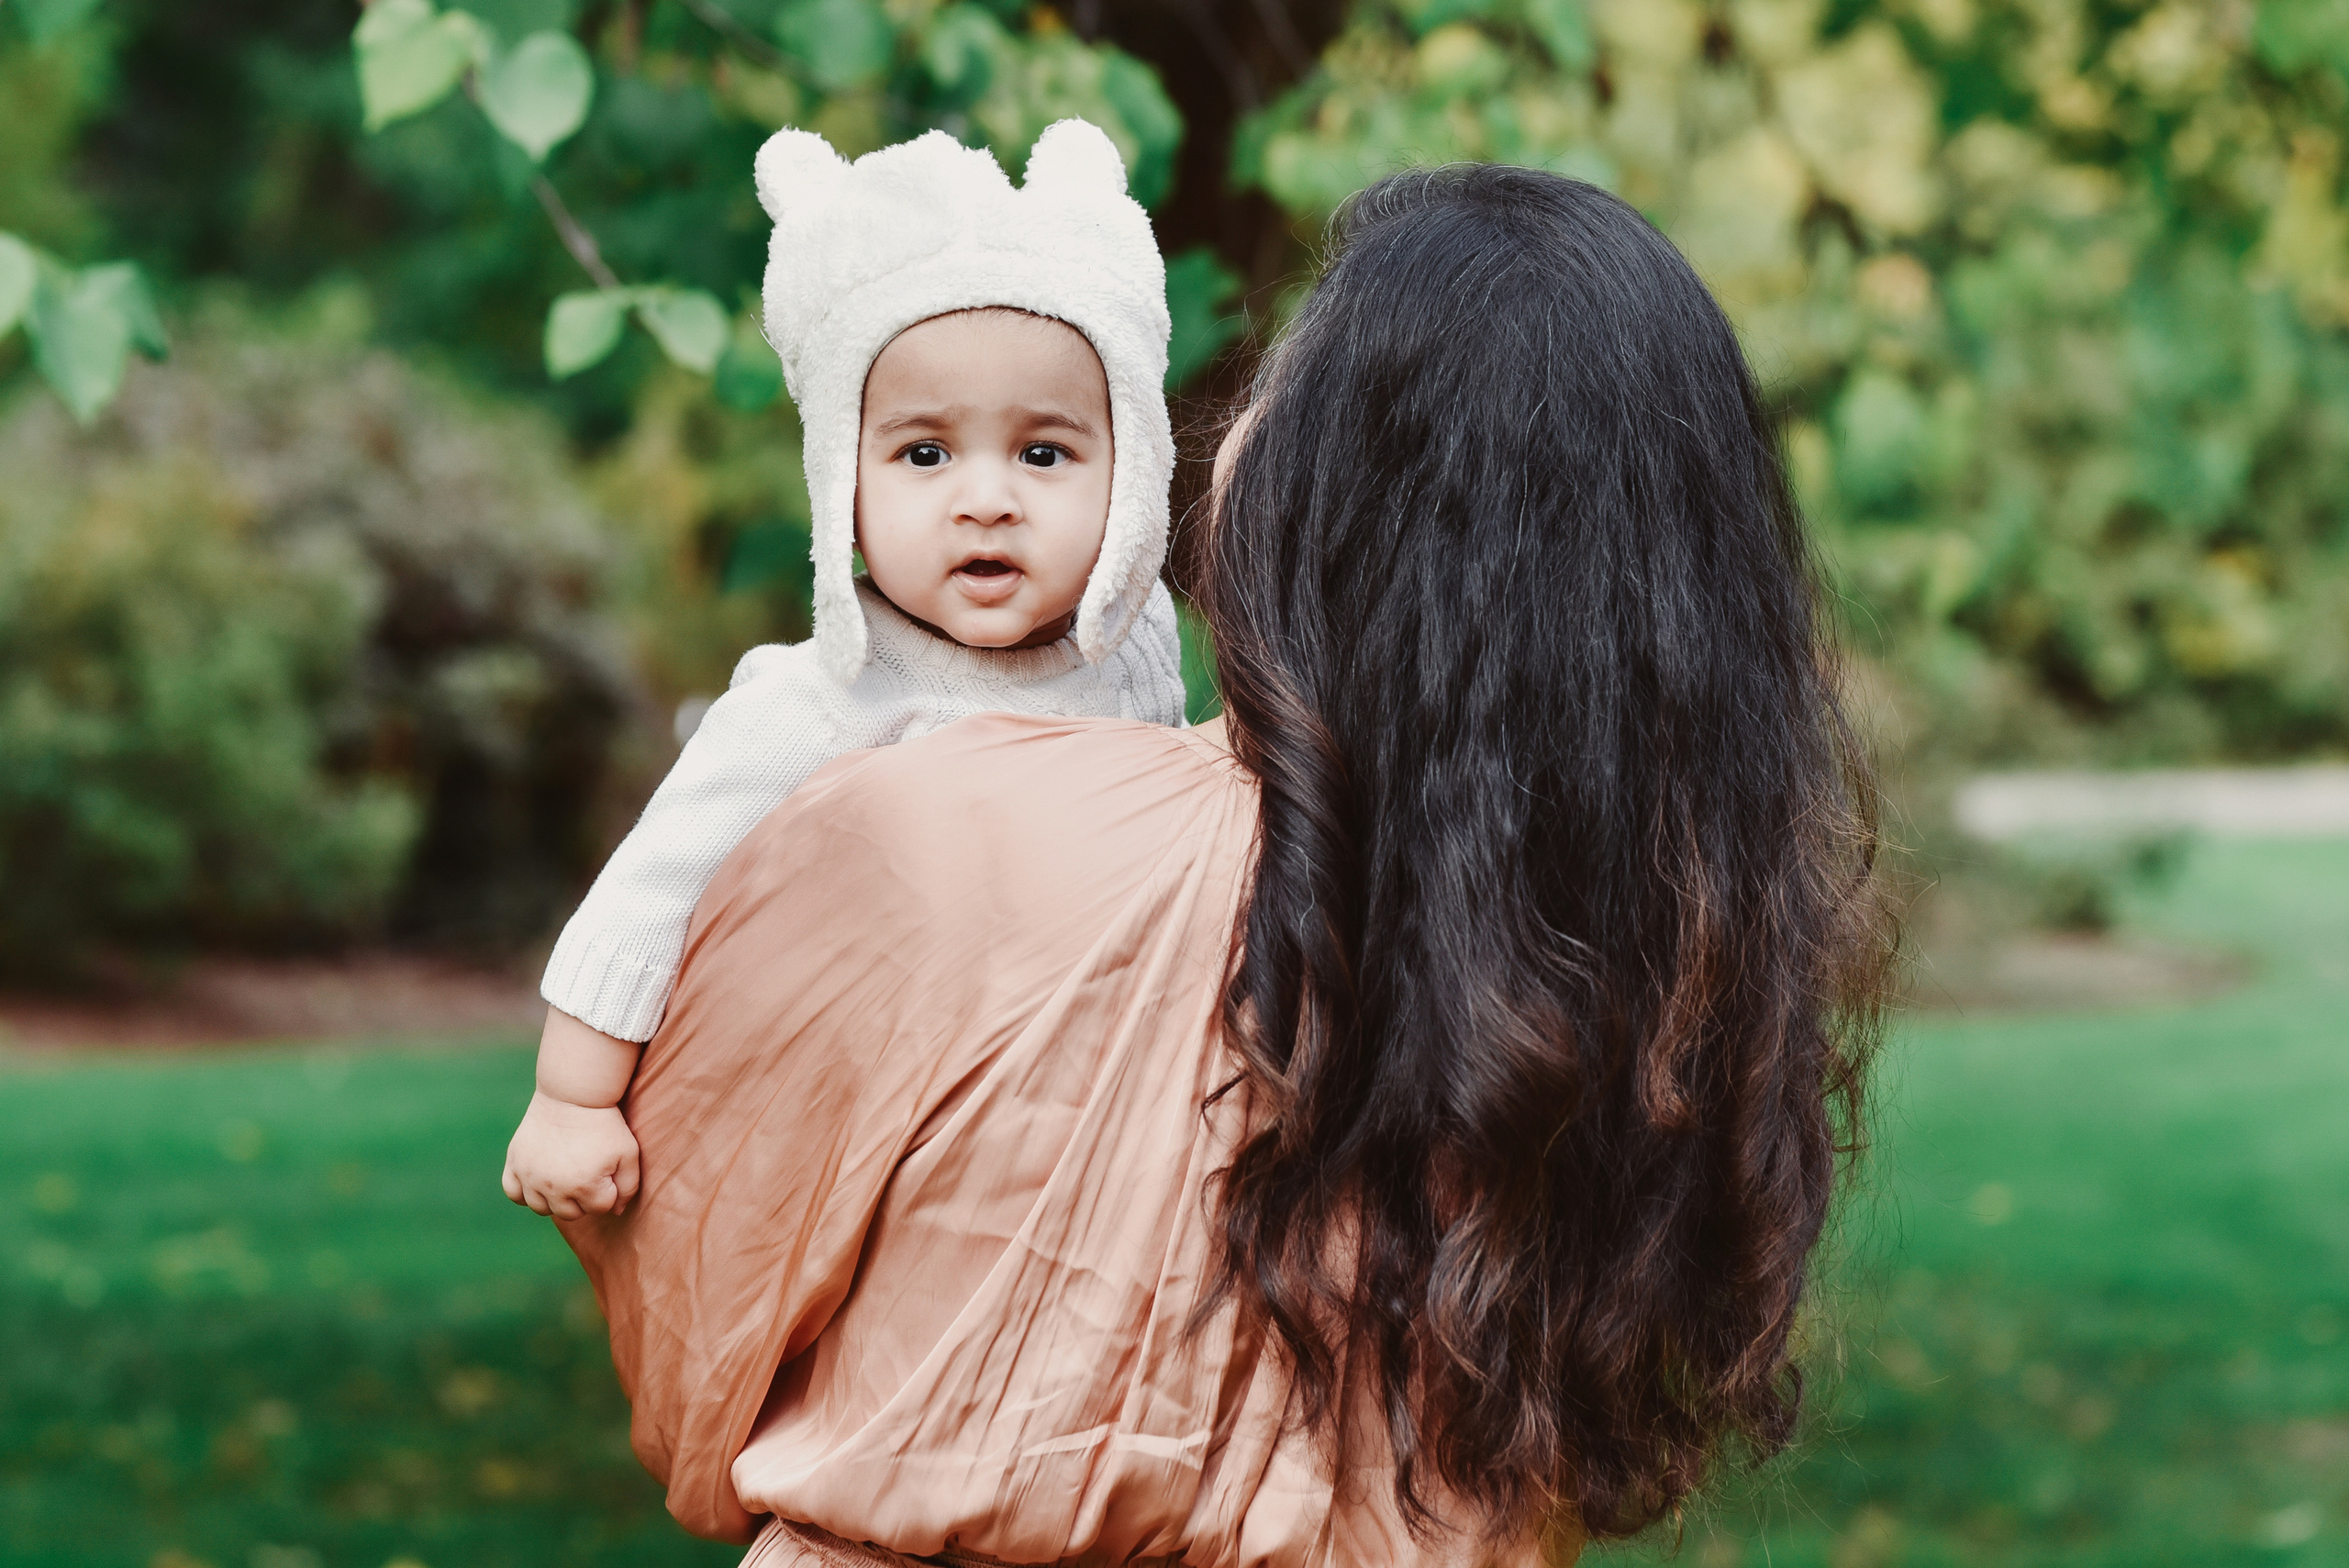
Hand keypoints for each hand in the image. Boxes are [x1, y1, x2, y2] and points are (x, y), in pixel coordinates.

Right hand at [501, 1091, 641, 1218]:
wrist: (572, 1095)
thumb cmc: (605, 1124)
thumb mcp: (628, 1153)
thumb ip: (628, 1187)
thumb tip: (616, 1211)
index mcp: (585, 1186)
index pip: (600, 1208)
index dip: (608, 1189)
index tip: (607, 1168)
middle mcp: (554, 1187)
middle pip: (571, 1213)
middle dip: (583, 1197)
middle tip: (586, 1171)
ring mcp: (531, 1177)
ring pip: (541, 1208)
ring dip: (555, 1198)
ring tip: (565, 1176)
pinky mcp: (514, 1163)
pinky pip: (513, 1193)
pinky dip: (524, 1192)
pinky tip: (539, 1181)